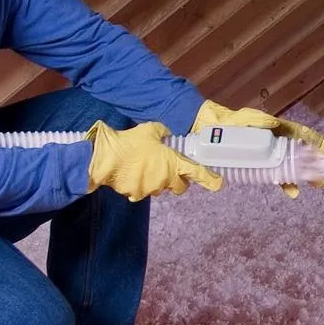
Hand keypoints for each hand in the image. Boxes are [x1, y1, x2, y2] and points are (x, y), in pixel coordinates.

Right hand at [86, 120, 221, 199]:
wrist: (105, 159)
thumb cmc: (130, 142)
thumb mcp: (151, 130)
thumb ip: (164, 133)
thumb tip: (166, 134)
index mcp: (173, 164)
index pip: (197, 174)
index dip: (210, 180)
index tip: (218, 183)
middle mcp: (165, 180)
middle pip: (180, 186)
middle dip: (178, 180)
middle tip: (169, 168)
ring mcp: (150, 189)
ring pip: (161, 188)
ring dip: (158, 181)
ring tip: (145, 166)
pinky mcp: (136, 194)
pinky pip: (143, 191)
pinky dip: (141, 184)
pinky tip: (133, 173)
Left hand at [192, 99, 323, 196]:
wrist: (204, 134)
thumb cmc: (229, 122)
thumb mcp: (245, 117)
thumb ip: (259, 119)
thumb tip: (275, 124)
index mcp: (274, 130)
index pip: (298, 134)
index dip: (313, 141)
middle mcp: (274, 144)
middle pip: (297, 154)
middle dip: (311, 165)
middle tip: (321, 176)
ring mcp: (266, 157)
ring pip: (288, 167)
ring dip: (301, 176)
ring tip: (311, 185)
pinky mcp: (256, 168)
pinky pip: (274, 175)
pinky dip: (284, 183)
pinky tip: (291, 190)